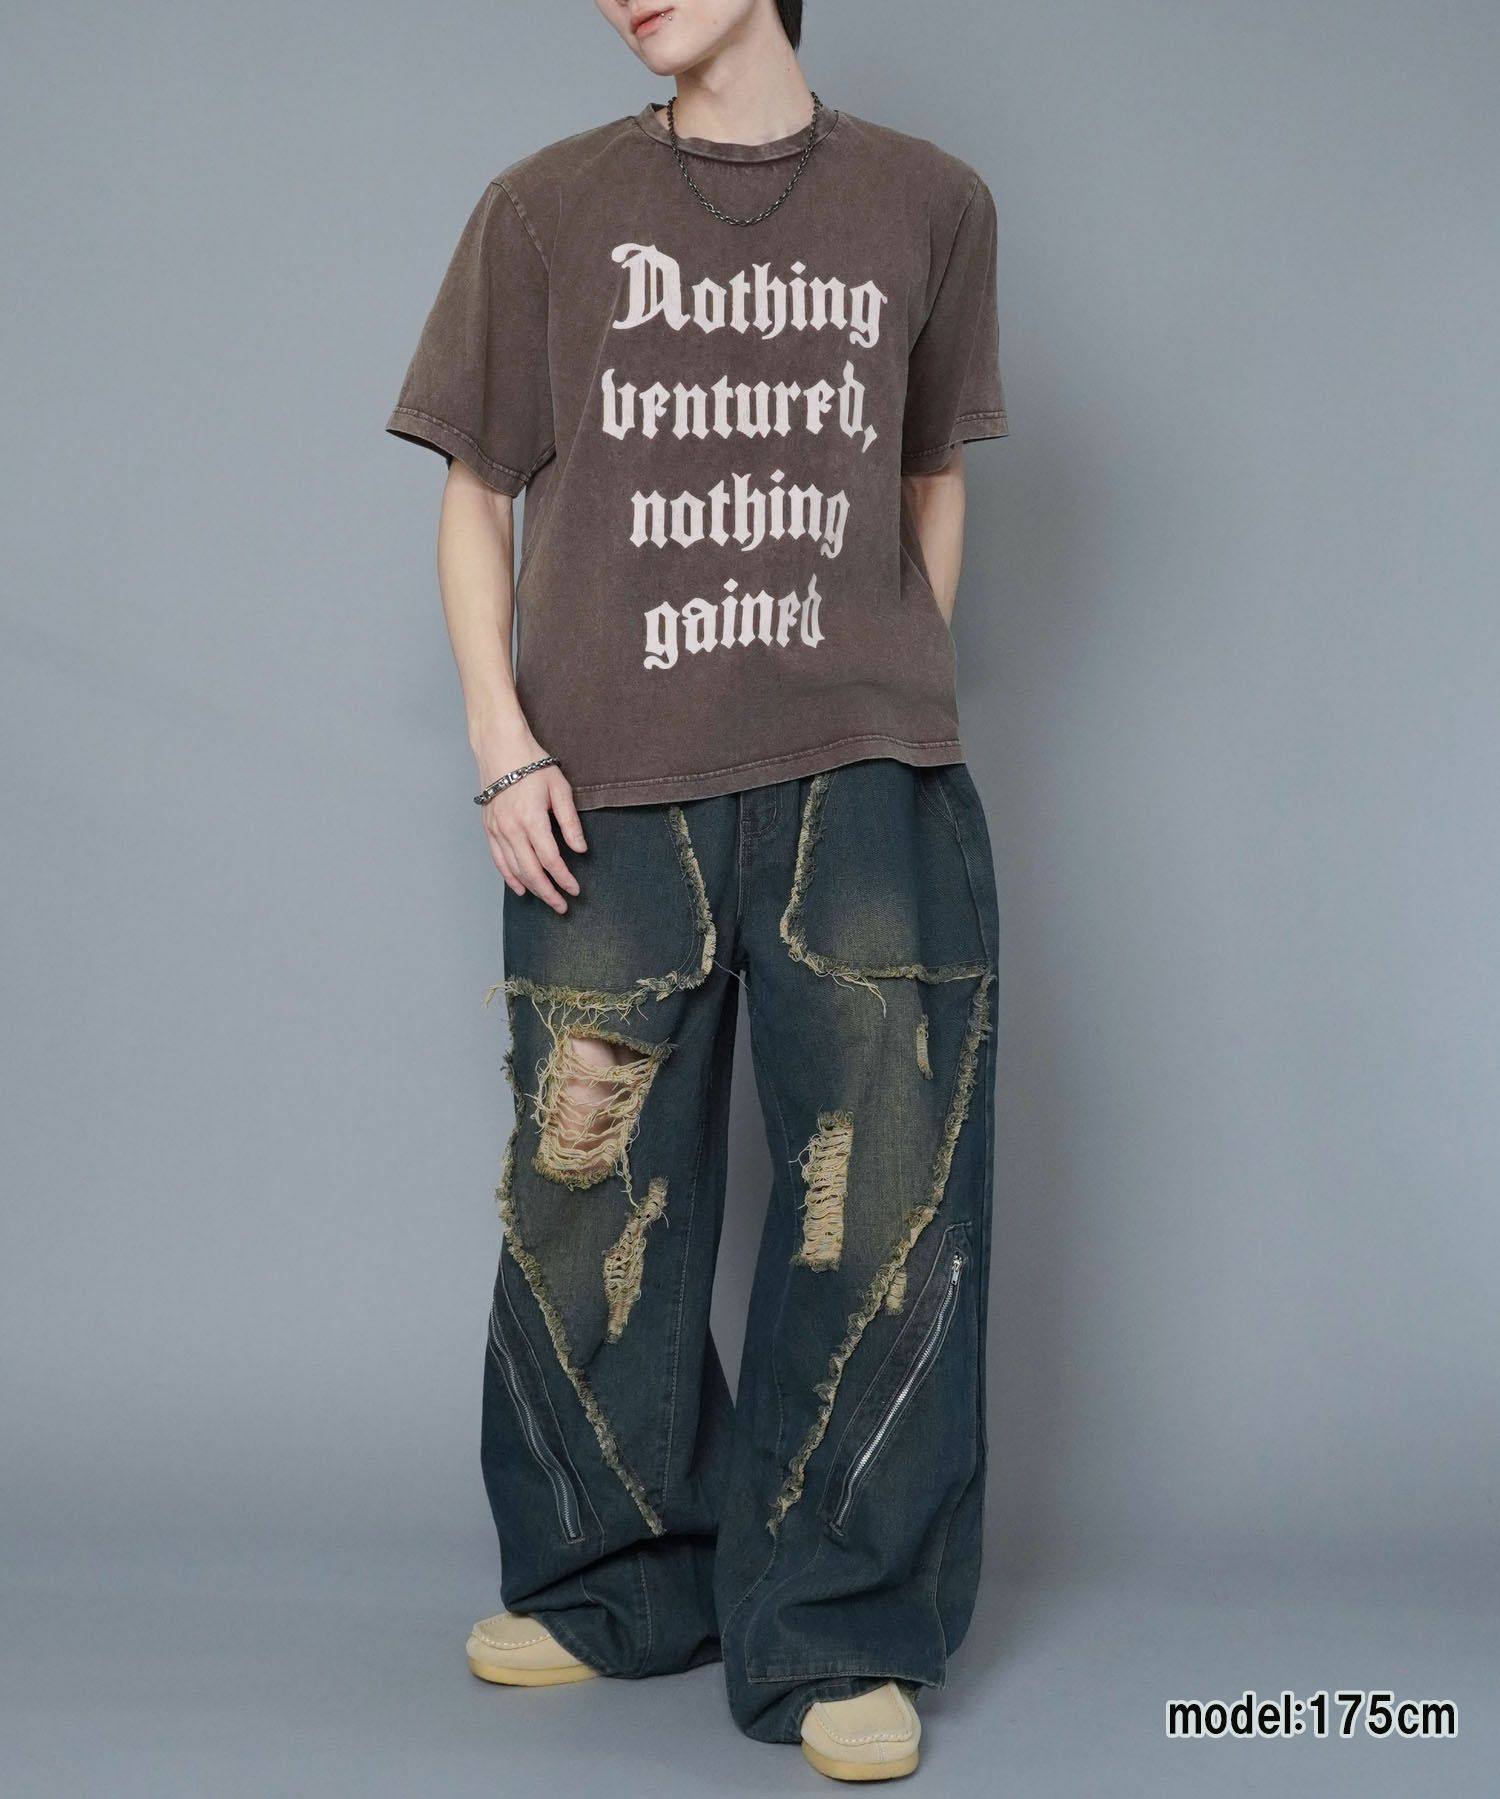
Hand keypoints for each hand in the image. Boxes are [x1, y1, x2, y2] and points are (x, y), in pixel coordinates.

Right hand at [478, 748, 587, 912]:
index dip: (564, 878)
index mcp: (531, 819)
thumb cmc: (532, 764)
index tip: (575, 890)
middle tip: (562, 907)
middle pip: (531, 871)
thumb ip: (570, 822)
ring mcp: (497, 830)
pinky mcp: (489, 828)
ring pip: (514, 869)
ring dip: (531, 888)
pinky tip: (520, 888)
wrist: (500, 748)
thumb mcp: (560, 789)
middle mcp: (511, 828)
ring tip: (546, 900)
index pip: (551, 859)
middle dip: (548, 893)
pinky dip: (509, 877)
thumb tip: (580, 849)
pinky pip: (498, 860)